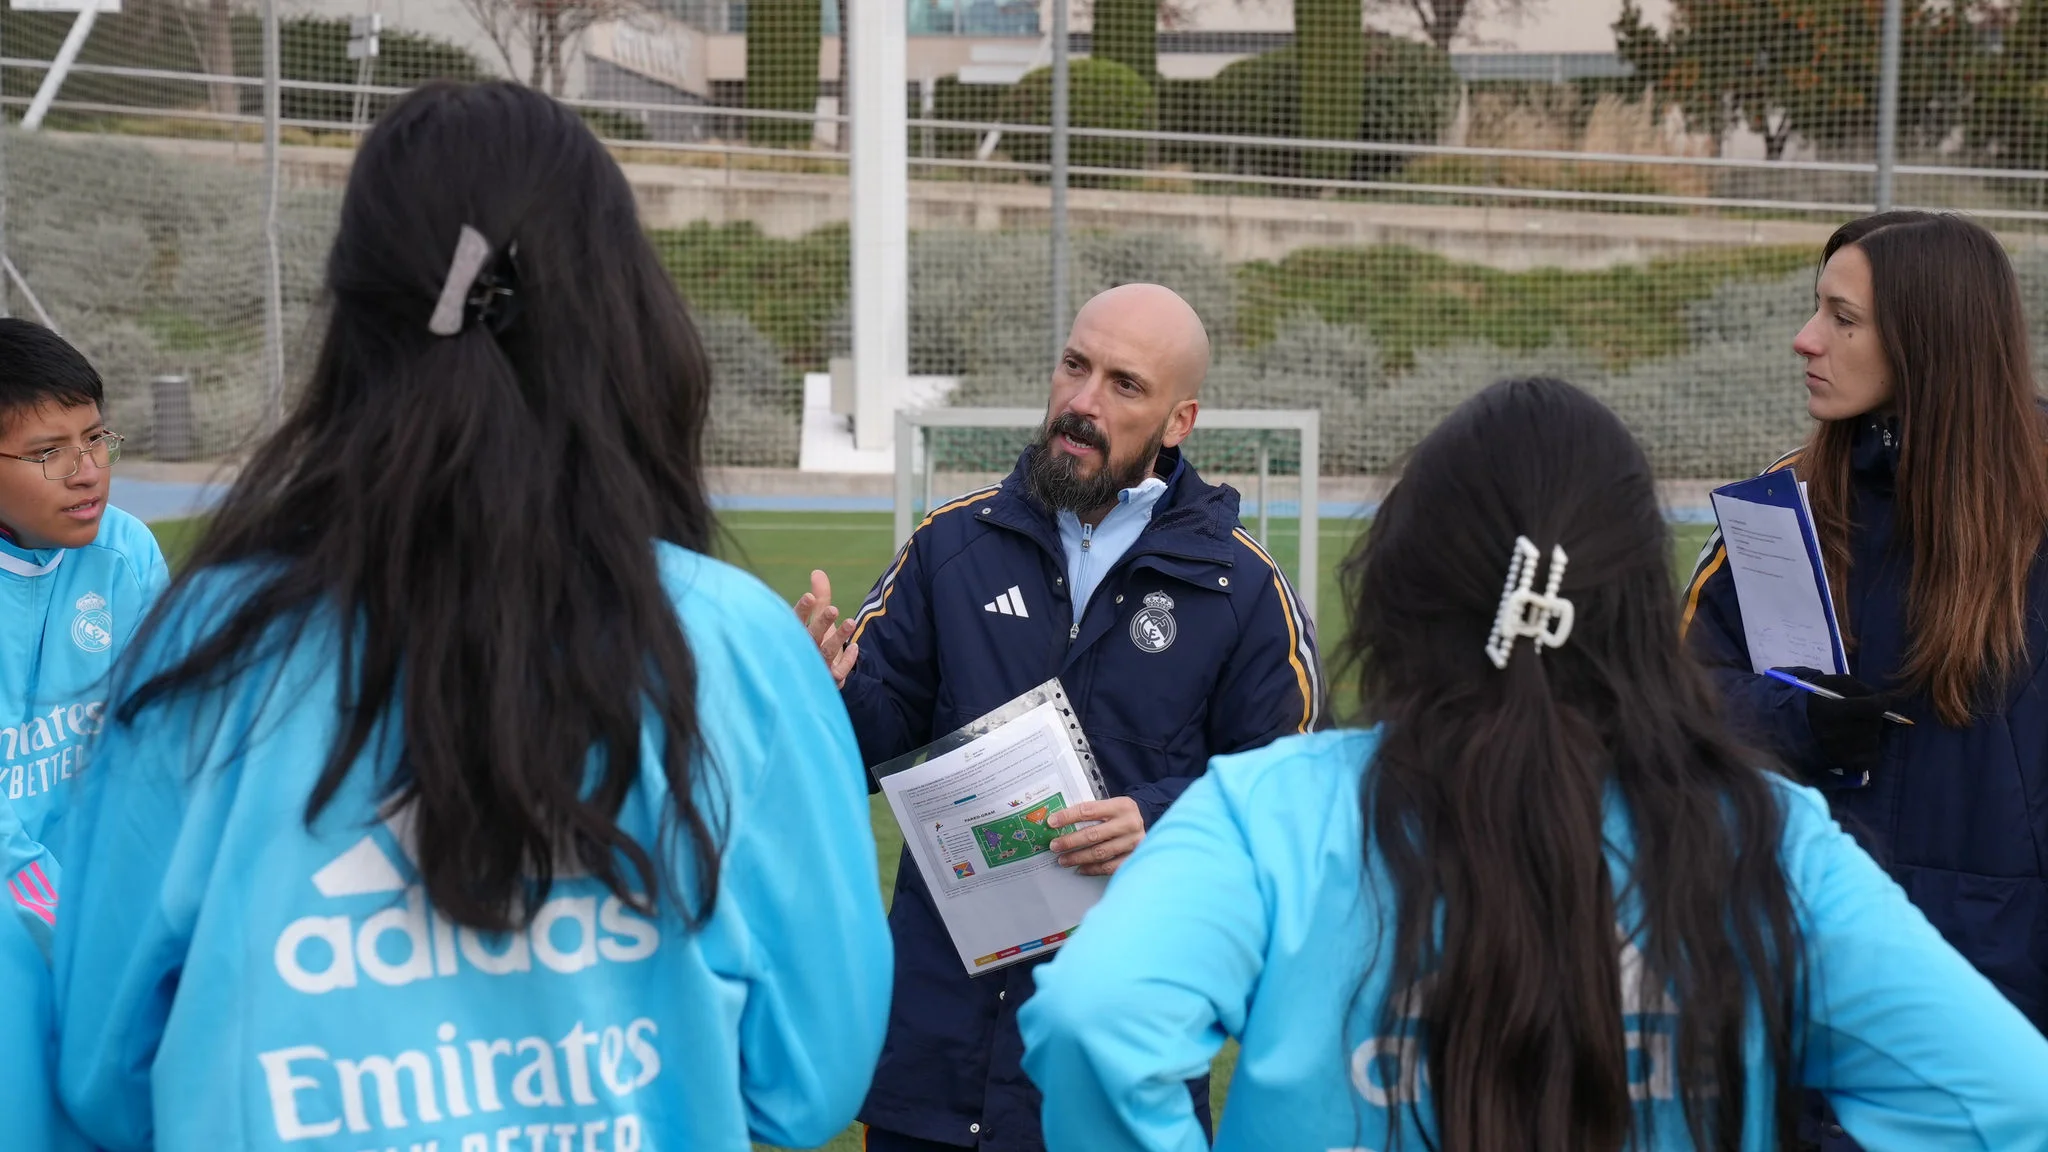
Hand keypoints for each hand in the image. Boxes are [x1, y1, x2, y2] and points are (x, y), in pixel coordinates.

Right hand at [793, 569, 858, 687]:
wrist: (819, 677)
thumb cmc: (816, 642)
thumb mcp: (818, 620)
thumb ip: (820, 598)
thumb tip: (818, 572)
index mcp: (798, 635)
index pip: (796, 621)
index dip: (802, 610)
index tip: (809, 596)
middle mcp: (804, 650)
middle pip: (812, 636)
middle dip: (821, 623)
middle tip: (833, 609)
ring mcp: (817, 666)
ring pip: (826, 652)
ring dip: (838, 638)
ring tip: (851, 622)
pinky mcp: (830, 679)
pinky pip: (839, 672)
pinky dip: (847, 660)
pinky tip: (855, 647)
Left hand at [1048, 796, 1144, 876]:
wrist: (1145, 821)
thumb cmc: (1120, 814)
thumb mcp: (1111, 805)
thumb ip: (1091, 812)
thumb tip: (1059, 822)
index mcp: (1121, 805)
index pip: (1089, 811)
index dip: (1068, 817)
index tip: (1052, 822)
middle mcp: (1129, 823)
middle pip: (1093, 834)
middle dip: (1070, 841)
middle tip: (1054, 846)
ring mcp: (1133, 842)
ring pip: (1100, 853)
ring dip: (1078, 857)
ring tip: (1063, 860)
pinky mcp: (1135, 857)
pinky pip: (1109, 867)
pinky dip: (1093, 869)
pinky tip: (1080, 869)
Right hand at [1780, 666, 1893, 781]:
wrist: (1776, 727)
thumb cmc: (1802, 702)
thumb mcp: (1822, 683)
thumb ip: (1851, 684)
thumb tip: (1875, 695)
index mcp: (1832, 710)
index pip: (1872, 708)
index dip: (1881, 702)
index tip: (1880, 701)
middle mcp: (1837, 733)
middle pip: (1874, 725)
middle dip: (1873, 717)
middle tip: (1863, 714)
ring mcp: (1839, 751)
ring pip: (1873, 742)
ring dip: (1869, 734)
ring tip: (1856, 729)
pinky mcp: (1839, 764)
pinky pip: (1869, 760)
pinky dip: (1869, 752)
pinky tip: (1858, 745)